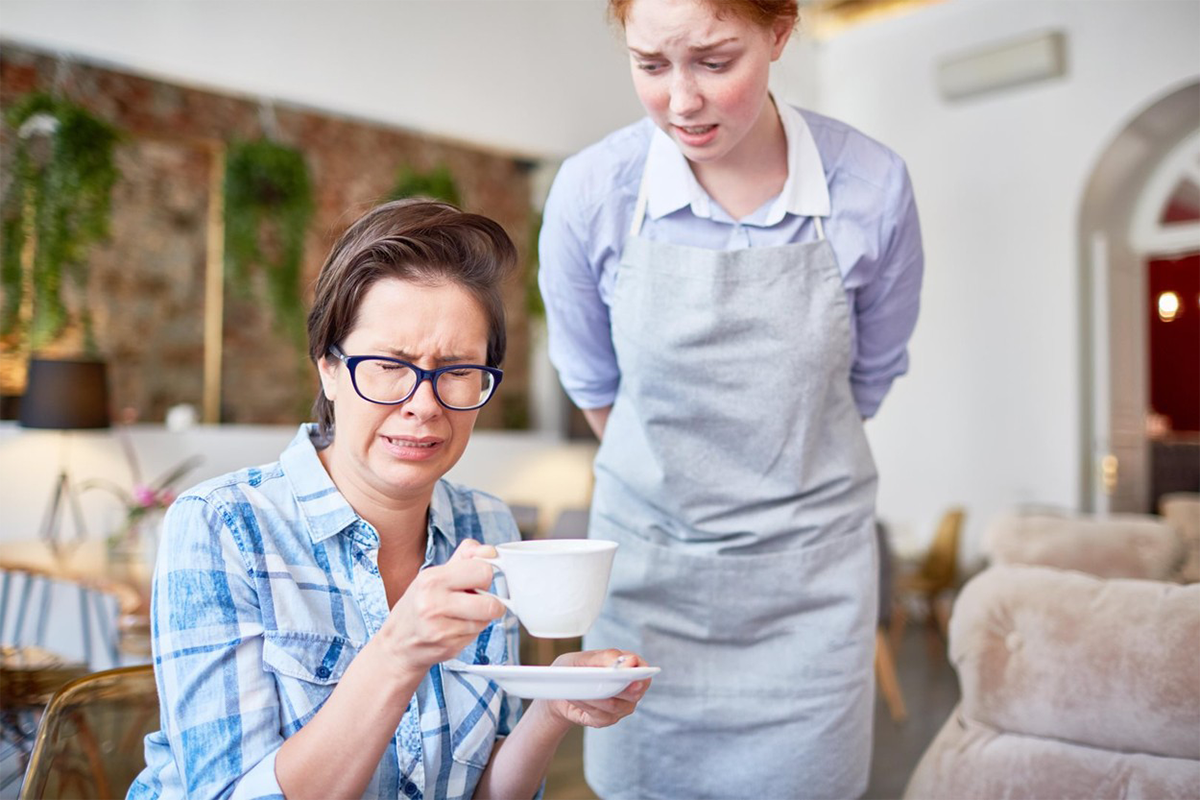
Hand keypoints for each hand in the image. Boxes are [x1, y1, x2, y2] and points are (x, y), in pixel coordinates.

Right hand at [376, 539, 504, 678]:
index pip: (483, 570)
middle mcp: (433, 603)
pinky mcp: (448, 646)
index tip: (477, 581)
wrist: (396, 643)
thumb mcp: (434, 575)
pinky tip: (455, 628)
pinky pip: (477, 634)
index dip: (484, 576)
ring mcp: (440, 628)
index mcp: (431, 579)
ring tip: (461, 615)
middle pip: (490, 602)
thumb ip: (464, 558)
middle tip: (475, 600)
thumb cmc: (417, 606)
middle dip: (489, 601)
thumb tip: (489, 551)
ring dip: (480, 618)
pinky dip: (471, 631)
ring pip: (486, 620)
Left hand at [542, 649, 651, 727]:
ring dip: (595, 696)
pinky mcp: (608, 719)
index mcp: (630, 665)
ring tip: (579, 687)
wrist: (560, 689)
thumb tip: (628, 661)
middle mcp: (631, 688)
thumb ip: (605, 657)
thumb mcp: (583, 658)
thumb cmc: (574, 669)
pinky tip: (577, 697)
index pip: (642, 669)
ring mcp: (622, 706)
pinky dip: (586, 705)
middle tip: (601, 682)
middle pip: (634, 692)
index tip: (623, 671)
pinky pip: (600, 715)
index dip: (636, 672)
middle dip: (616, 687)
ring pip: (614, 704)